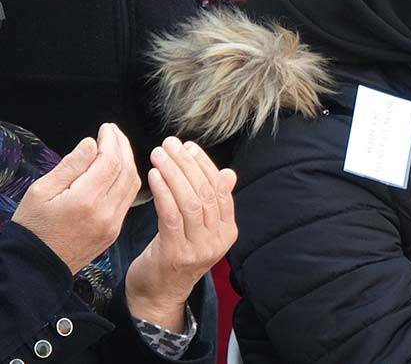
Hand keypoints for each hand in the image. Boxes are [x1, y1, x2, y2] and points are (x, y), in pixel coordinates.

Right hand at [12, 124, 140, 273]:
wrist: (34, 265)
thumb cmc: (32, 227)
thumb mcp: (41, 191)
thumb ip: (70, 165)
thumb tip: (91, 144)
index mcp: (84, 201)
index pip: (110, 162)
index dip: (112, 141)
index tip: (107, 128)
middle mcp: (104, 213)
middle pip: (126, 171)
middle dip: (123, 147)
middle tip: (114, 132)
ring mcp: (113, 224)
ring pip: (132, 185)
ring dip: (129, 162)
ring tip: (117, 146)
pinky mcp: (114, 231)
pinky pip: (128, 200)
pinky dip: (128, 180)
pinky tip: (119, 169)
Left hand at [126, 138, 236, 331]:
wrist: (157, 295)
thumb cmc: (174, 256)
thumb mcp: (198, 229)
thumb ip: (212, 203)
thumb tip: (228, 173)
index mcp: (228, 231)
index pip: (220, 190)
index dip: (205, 165)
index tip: (188, 147)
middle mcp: (218, 240)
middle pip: (205, 192)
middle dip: (186, 164)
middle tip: (169, 144)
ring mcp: (199, 248)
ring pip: (190, 201)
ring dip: (173, 173)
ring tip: (158, 155)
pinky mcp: (176, 253)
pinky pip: (172, 215)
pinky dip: (163, 192)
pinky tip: (153, 176)